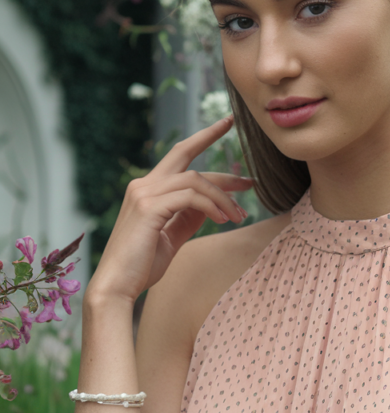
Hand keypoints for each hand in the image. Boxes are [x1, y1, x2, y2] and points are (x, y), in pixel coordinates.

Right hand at [87, 116, 253, 304]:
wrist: (117, 288)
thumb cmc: (141, 266)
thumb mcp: (171, 236)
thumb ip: (188, 217)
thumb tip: (212, 205)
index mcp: (147, 189)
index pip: (179, 155)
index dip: (203, 138)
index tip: (227, 125)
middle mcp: (143, 185)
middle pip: (185, 154)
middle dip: (219, 156)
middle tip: (251, 178)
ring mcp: (143, 194)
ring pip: (194, 180)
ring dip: (223, 197)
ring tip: (239, 216)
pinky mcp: (148, 208)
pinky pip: (190, 198)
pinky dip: (211, 206)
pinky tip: (223, 219)